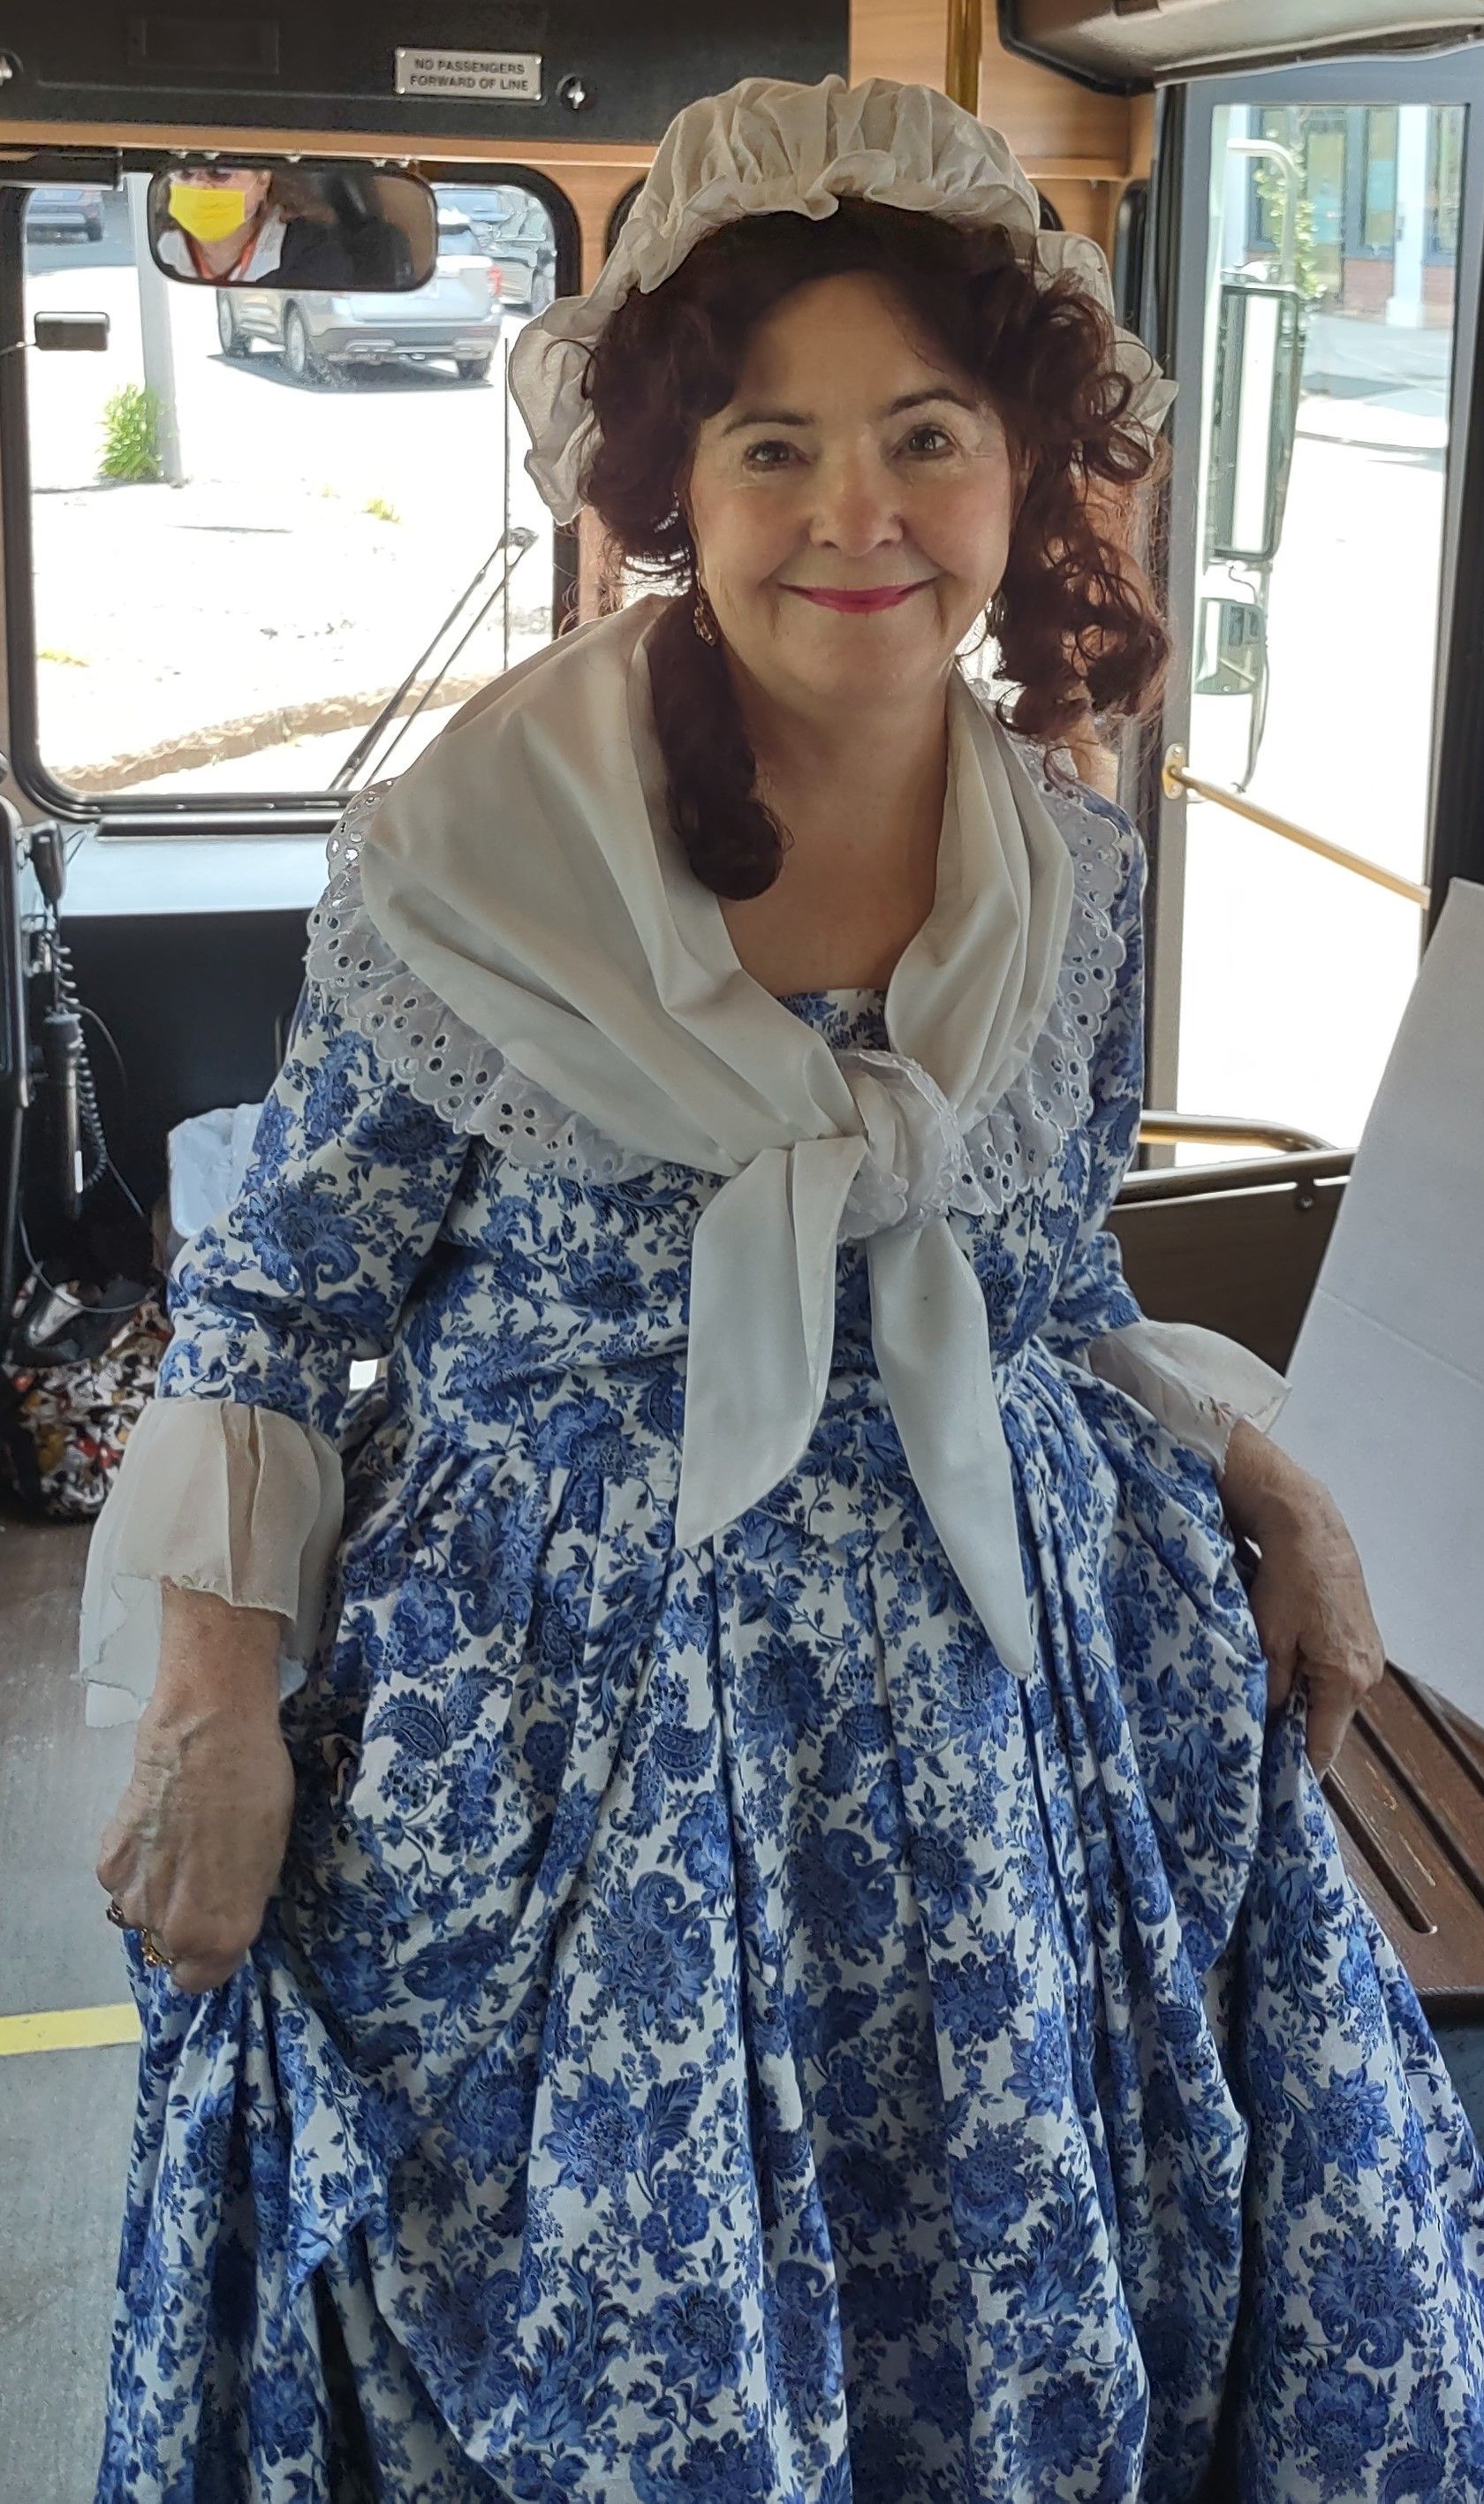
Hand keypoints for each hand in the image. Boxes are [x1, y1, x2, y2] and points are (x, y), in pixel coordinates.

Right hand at [96, 1591, 294, 1994]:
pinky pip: (120, 1883)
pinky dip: (134, 1866)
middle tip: (200, 1879)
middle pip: (169, 1949)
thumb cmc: (259, 1790)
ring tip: (177, 1848)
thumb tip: (223, 1911)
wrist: (210, 1735)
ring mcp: (134, 1897)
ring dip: (155, 1895)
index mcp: (223, 1933)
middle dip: (183, 1923)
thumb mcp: (271, 1857)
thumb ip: (240, 1901)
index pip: (203, 1979)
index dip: (211, 1956)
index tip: (217, 1929)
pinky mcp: (108, 1863)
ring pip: (140, 1917)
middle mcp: (174, 1928)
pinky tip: (155, 1831)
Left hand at [1221, 1422, 1386, 1777]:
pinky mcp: (1358, 1634)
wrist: (1308, 1524)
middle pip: (1326, 1721)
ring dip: (1298, 1702)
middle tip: (1253, 1751)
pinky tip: (1279, 1675)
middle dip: (1292, 1734)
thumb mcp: (1266, 1639)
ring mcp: (1366, 1653)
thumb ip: (1267, 1688)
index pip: (1323, 1745)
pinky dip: (1307, 1678)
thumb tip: (1263, 1722)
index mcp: (1345, 1679)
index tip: (1271, 1792)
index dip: (1296, 1769)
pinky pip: (1330, 1671)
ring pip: (1326, 1695)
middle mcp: (1365, 1672)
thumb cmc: (1286, 1579)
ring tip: (1260, 1713)